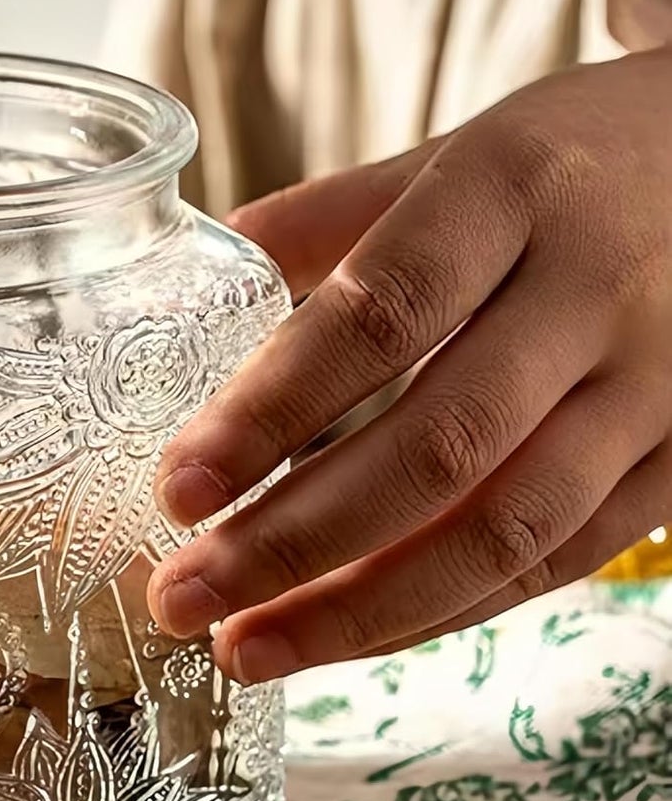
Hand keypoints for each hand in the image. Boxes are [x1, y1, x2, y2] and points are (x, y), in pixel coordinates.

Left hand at [149, 50, 671, 680]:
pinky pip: (558, 558)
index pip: (380, 317)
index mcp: (515, 190)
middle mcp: (597, 294)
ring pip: (504, 530)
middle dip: (293, 541)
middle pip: (437, 447)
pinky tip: (351, 631)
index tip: (177, 489)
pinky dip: (445, 607)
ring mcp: (659, 388)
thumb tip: (192, 282)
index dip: (272, 412)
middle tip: (181, 596)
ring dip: (361, 609)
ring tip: (245, 647)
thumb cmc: (573, 160)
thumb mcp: (456, 153)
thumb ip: (329, 219)